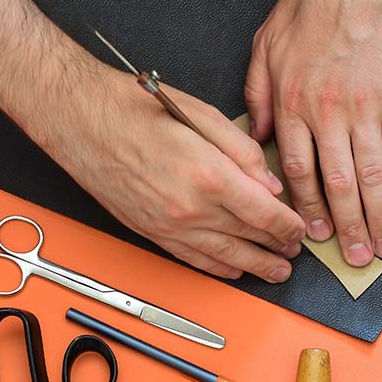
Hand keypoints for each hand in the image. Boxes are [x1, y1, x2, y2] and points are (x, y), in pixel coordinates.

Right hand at [45, 69, 305, 281]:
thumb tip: (269, 184)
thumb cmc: (134, 109)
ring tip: (276, 272)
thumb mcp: (201, 114)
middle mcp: (191, 208)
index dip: (289, 226)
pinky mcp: (151, 232)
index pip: (265, 214)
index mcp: (209, 175)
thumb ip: (242, 151)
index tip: (300, 229)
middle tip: (295, 253)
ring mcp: (169, 226)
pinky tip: (234, 271)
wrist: (80, 121)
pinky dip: (218, 269)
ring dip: (254, 267)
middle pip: (248, 238)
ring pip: (223, 257)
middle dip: (277, 247)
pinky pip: (192, 260)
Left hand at [245, 0, 381, 266]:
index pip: (296, 171)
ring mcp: (365, 112)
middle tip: (354, 258)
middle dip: (345, 227)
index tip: (311, 235)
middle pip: (336, 185)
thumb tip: (256, 136)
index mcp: (292, 104)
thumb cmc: (314, 9)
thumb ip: (257, 93)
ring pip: (370, 177)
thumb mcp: (266, 45)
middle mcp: (328, 115)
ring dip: (376, 218)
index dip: (305, 208)